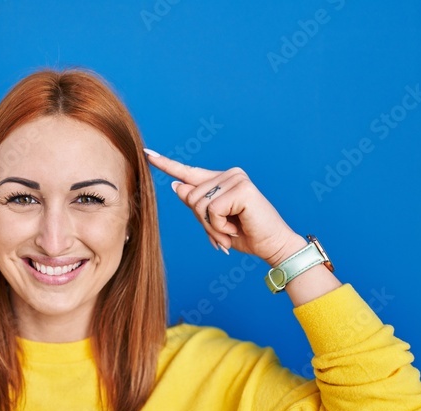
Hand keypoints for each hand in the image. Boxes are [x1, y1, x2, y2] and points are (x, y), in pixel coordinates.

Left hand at [144, 151, 303, 264]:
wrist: (272, 246)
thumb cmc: (245, 235)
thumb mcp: (213, 222)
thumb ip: (196, 204)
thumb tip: (177, 186)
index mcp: (221, 180)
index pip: (188, 172)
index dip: (167, 165)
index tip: (148, 154)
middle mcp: (229, 174)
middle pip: (190, 197)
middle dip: (203, 221)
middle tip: (225, 230)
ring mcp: (236, 179)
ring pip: (199, 204)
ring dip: (212, 226)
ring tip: (232, 229)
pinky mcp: (241, 189)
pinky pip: (213, 210)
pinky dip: (220, 226)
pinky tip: (237, 226)